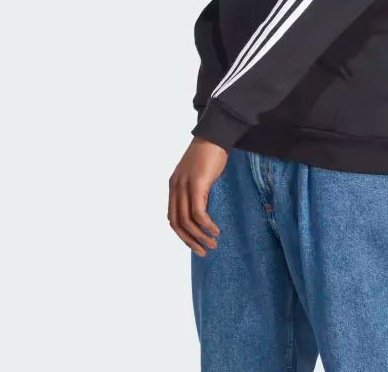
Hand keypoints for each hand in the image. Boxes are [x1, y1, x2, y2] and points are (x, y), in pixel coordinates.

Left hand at [167, 137, 226, 256]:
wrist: (215, 135)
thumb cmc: (210, 154)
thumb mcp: (198, 175)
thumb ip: (197, 192)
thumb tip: (203, 212)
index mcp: (174, 185)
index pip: (173, 217)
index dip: (182, 234)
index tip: (195, 244)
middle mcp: (176, 187)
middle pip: (177, 223)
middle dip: (189, 241)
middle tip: (202, 252)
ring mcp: (185, 186)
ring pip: (187, 221)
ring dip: (200, 237)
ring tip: (212, 244)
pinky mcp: (197, 184)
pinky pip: (199, 212)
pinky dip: (206, 225)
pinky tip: (215, 230)